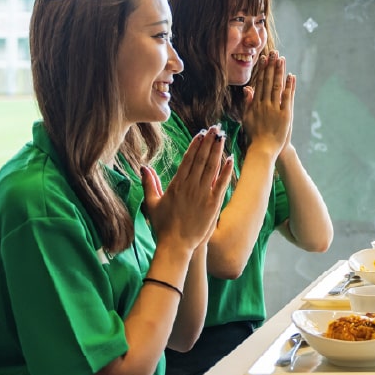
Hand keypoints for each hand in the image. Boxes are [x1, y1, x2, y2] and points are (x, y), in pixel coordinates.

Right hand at [142, 126, 233, 249]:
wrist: (176, 245)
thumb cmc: (163, 226)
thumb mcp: (152, 203)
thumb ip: (149, 184)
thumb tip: (143, 167)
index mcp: (176, 185)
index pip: (187, 159)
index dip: (195, 145)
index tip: (201, 133)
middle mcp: (190, 187)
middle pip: (201, 159)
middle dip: (209, 142)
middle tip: (216, 128)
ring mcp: (203, 195)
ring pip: (212, 168)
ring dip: (217, 151)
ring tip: (222, 137)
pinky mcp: (213, 204)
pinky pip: (221, 184)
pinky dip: (226, 171)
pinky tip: (230, 159)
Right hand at [242, 50, 291, 154]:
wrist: (263, 149)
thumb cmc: (255, 135)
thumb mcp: (247, 118)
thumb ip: (248, 103)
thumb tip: (248, 88)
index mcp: (255, 104)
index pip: (259, 83)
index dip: (262, 70)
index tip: (263, 58)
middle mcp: (264, 104)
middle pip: (268, 81)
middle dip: (271, 66)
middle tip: (273, 53)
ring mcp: (274, 109)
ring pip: (277, 86)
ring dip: (279, 72)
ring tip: (281, 59)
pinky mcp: (284, 115)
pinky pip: (287, 98)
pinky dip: (289, 86)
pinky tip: (291, 76)